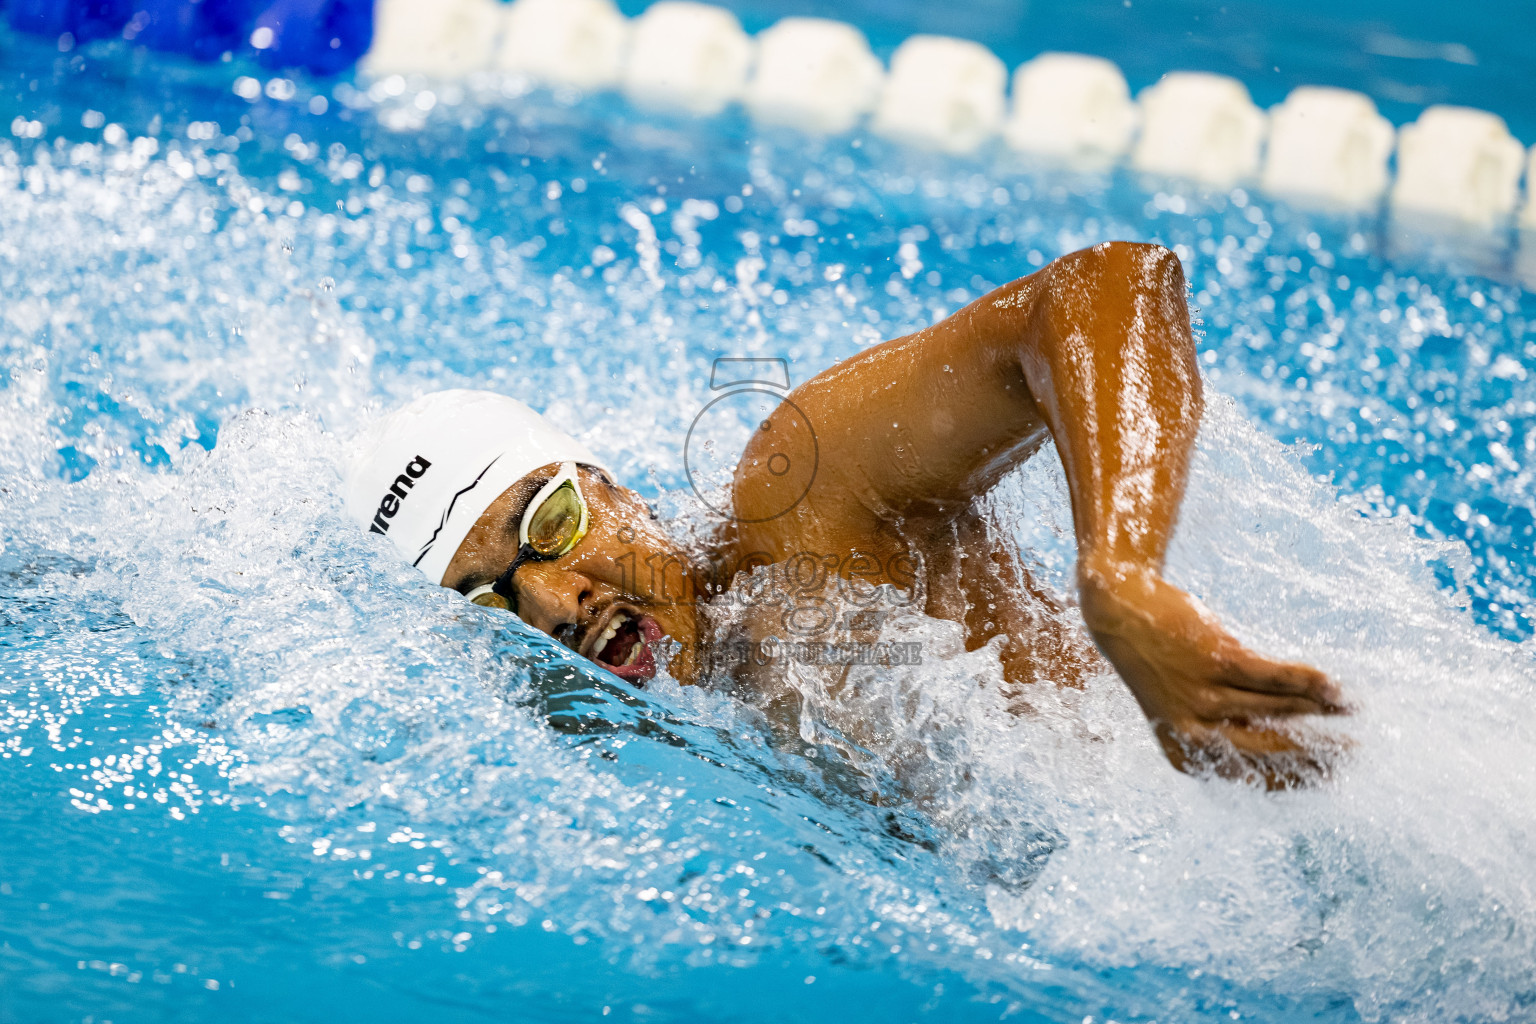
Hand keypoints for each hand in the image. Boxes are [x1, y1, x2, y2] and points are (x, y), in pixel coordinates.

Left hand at [1080, 566, 1348, 788]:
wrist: (1120, 613)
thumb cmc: (1162, 665)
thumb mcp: (1187, 708)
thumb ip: (1230, 729)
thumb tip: (1296, 745)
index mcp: (1185, 755)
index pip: (1253, 778)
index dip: (1299, 778)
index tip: (1333, 777)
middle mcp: (1193, 734)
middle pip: (1272, 751)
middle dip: (1319, 754)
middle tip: (1356, 752)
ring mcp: (1204, 697)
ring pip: (1279, 712)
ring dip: (1322, 713)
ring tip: (1352, 711)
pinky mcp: (1216, 661)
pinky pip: (1276, 678)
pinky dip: (1310, 682)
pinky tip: (1334, 688)